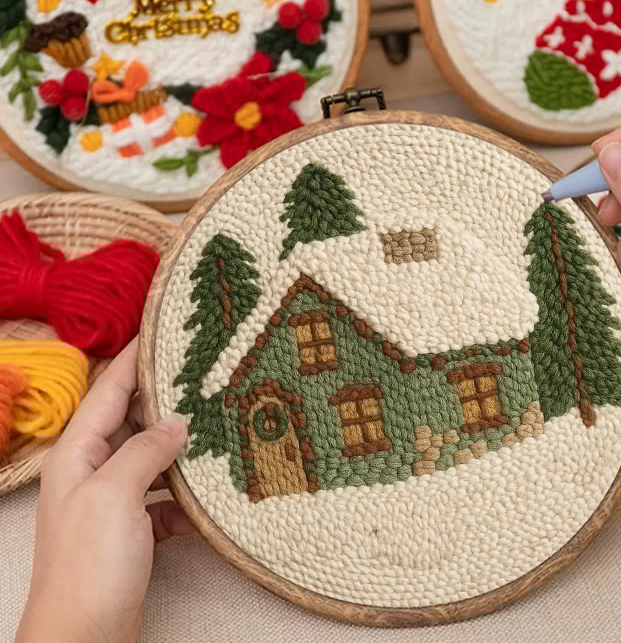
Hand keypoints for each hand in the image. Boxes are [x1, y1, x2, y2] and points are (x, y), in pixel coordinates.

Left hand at [16, 340, 192, 642]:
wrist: (84, 637)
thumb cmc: (89, 564)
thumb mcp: (114, 494)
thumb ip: (146, 449)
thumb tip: (177, 421)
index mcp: (78, 452)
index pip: (109, 388)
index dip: (136, 358)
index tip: (166, 330)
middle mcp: (93, 470)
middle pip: (133, 420)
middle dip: (167, 399)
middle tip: (206, 374)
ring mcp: (113, 501)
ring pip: (153, 457)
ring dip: (182, 446)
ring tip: (219, 424)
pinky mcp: (133, 529)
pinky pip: (164, 497)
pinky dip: (185, 495)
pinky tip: (208, 495)